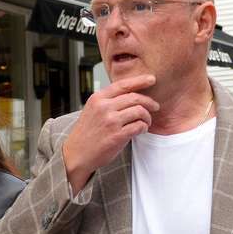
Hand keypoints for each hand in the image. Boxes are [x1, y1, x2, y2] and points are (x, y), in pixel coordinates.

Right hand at [63, 74, 158, 193]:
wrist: (76, 154)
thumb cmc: (87, 133)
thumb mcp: (92, 110)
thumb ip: (108, 101)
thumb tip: (131, 94)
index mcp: (98, 98)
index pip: (123, 84)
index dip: (140, 80)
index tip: (152, 79)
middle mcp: (104, 107)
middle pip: (135, 97)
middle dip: (149, 102)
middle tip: (155, 106)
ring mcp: (110, 121)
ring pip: (139, 111)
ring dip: (147, 117)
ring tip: (147, 122)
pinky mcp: (117, 135)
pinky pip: (139, 126)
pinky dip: (144, 127)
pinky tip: (141, 130)